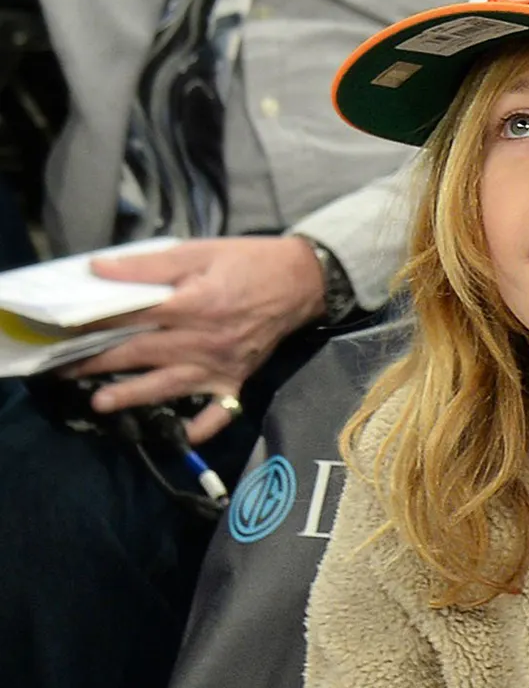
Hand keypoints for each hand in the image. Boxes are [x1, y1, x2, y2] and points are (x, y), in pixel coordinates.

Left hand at [68, 236, 325, 442]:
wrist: (303, 281)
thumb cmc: (249, 262)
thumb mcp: (199, 251)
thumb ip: (148, 265)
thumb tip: (100, 270)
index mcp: (193, 304)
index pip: (132, 317)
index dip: (95, 323)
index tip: (66, 329)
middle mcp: (204, 340)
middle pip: (141, 353)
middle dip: (99, 362)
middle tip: (65, 370)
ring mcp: (221, 365)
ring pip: (170, 386)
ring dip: (133, 397)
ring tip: (101, 403)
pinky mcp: (237, 380)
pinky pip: (219, 412)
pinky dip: (201, 428)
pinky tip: (180, 437)